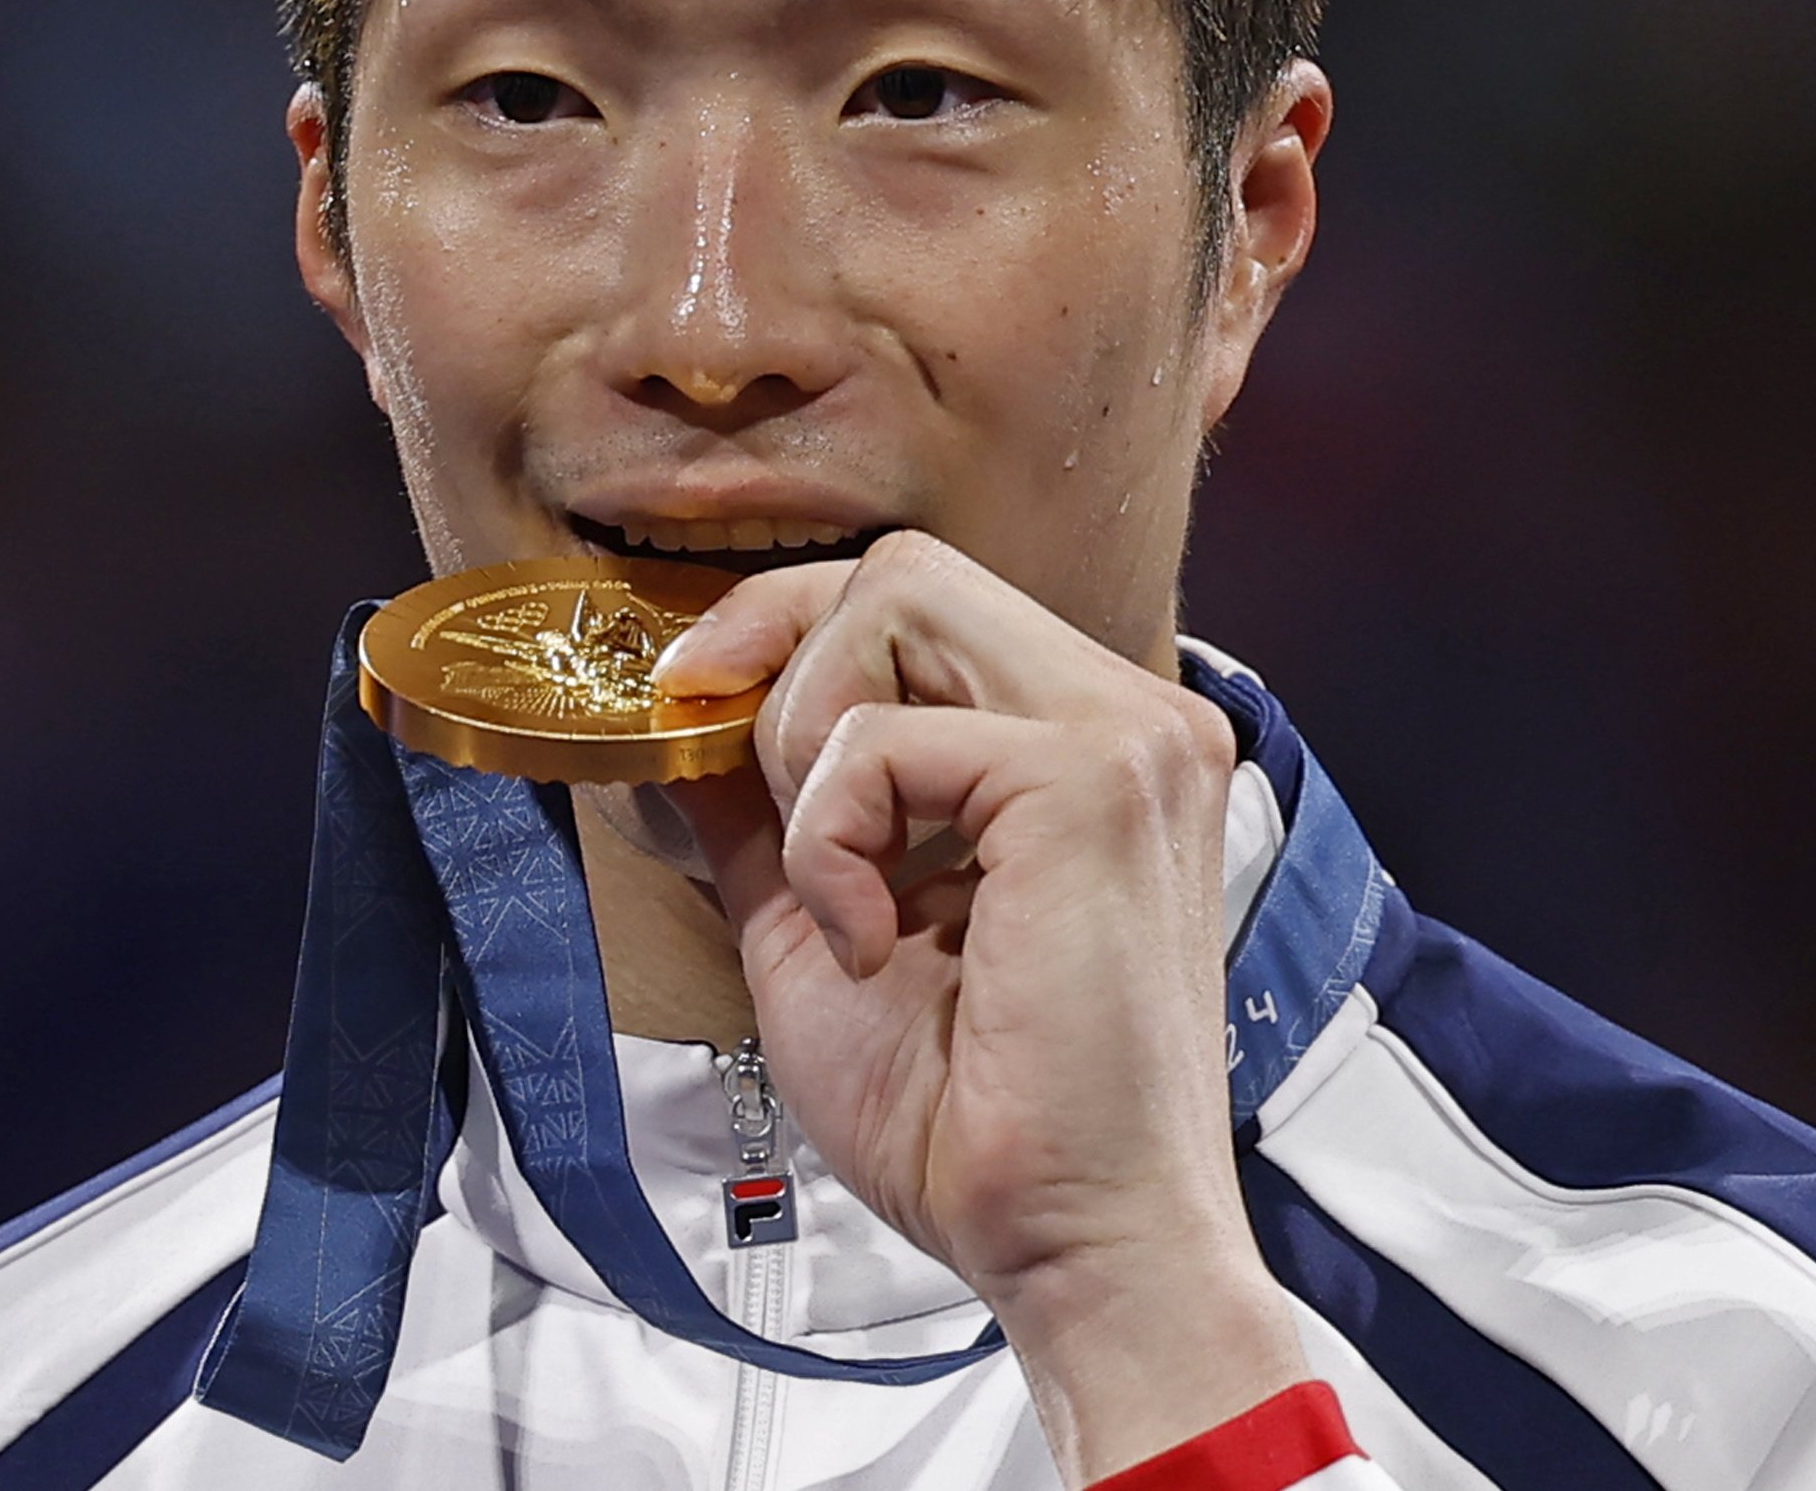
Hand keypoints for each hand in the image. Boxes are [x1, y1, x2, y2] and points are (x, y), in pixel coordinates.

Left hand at [657, 532, 1308, 1484]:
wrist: (1072, 1244)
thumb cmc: (977, 1122)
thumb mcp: (825, 926)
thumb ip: (773, 814)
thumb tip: (684, 718)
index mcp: (1091, 743)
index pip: (918, 598)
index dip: (787, 630)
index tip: (692, 699)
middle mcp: (1132, 714)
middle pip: (905, 570)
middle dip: (785, 658)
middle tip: (747, 784)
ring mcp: (1127, 737)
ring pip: (897, 602)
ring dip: (810, 744)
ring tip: (836, 886)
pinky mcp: (1091, 782)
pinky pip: (881, 741)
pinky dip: (830, 840)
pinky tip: (868, 942)